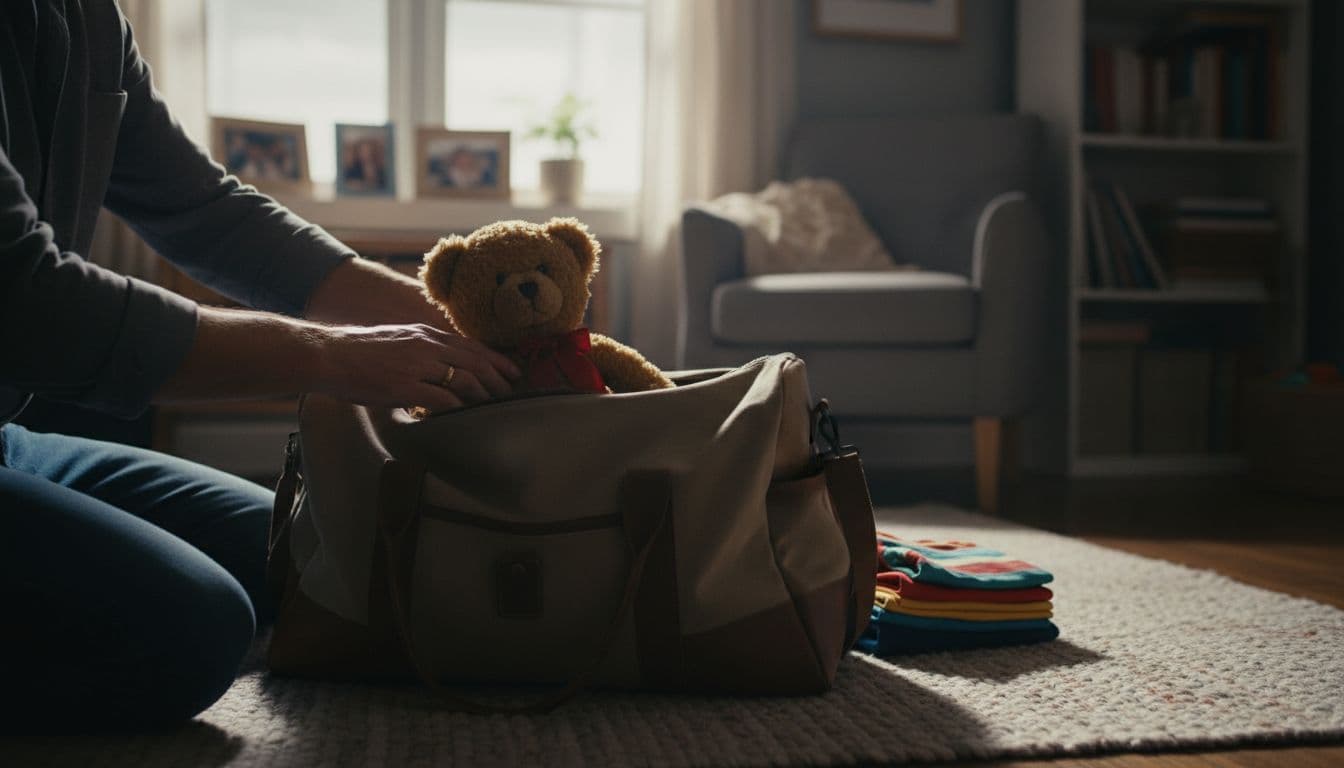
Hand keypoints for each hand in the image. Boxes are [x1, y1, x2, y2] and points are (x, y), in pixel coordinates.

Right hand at [316, 323, 520, 410]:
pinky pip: (442, 399)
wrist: (328, 354)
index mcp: (425, 334)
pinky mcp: (405, 386)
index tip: (512, 371)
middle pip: (475, 362)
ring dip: (483, 395)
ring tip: (493, 407)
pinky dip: (458, 409)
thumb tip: (440, 370)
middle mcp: (426, 345)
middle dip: (498, 379)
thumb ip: (421, 351)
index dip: (496, 359)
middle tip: (511, 393)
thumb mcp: (398, 341)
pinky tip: (465, 416)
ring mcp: (417, 365)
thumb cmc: (358, 352)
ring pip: (464, 379)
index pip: (471, 346)